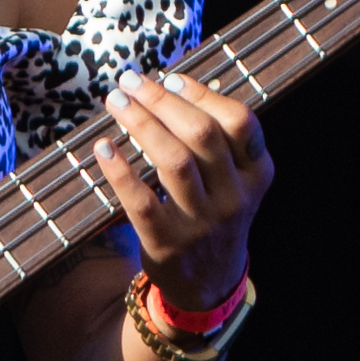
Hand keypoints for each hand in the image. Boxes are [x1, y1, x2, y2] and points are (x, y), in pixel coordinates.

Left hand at [91, 66, 274, 312]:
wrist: (209, 282)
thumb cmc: (214, 214)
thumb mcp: (235, 181)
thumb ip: (218, 141)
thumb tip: (169, 87)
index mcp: (257, 174)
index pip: (240, 123)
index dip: (204, 95)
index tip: (170, 78)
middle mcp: (235, 197)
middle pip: (202, 135)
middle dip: (162, 101)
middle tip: (130, 81)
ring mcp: (202, 222)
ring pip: (173, 162)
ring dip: (141, 124)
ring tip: (116, 101)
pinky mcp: (168, 243)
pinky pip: (141, 201)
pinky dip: (120, 170)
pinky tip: (103, 146)